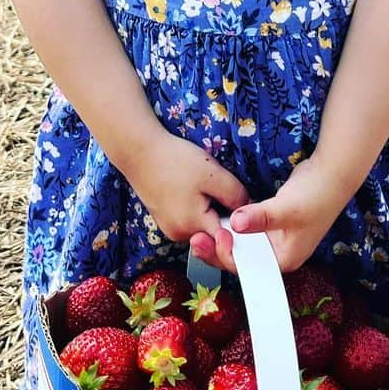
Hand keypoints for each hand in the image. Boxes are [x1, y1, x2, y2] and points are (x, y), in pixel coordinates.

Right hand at [116, 129, 251, 269]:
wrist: (139, 150)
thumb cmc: (175, 160)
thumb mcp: (214, 174)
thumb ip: (236, 196)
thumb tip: (249, 210)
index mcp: (195, 226)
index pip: (228, 238)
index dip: (241, 225)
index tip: (246, 209)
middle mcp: (181, 234)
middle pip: (215, 232)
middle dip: (224, 213)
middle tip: (221, 187)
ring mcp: (170, 228)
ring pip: (203, 224)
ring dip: (210, 209)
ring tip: (204, 184)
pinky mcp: (164, 219)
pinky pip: (189, 218)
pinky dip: (196, 206)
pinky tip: (192, 186)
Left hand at [189, 157, 347, 275]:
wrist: (332, 173)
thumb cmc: (315, 194)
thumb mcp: (285, 208)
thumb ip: (260, 217)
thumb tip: (234, 222)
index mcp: (284, 259)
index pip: (248, 267)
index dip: (226, 256)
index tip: (210, 239)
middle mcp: (279, 254)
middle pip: (242, 260)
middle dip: (218, 250)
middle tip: (194, 239)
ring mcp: (276, 239)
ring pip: (243, 246)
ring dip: (223, 239)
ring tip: (199, 233)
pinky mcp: (272, 225)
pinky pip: (248, 233)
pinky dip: (233, 229)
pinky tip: (219, 221)